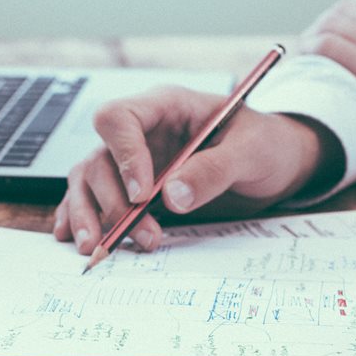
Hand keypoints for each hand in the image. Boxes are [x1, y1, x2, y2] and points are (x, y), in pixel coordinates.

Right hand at [53, 86, 338, 253]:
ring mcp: (134, 161)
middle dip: (113, 201)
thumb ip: (214, 170)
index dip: (123, 155)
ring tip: (98, 248)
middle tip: (143, 234)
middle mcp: (142, 132)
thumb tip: (172, 197)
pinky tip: (78, 238)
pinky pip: (94, 198)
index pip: (119, 118)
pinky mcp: (133, 188)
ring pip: (89, 180)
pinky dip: (82, 218)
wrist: (278, 164)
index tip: (143, 195)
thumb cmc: (266, 145)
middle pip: (99, 158)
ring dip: (90, 215)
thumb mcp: (251, 152)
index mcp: (166, 107)